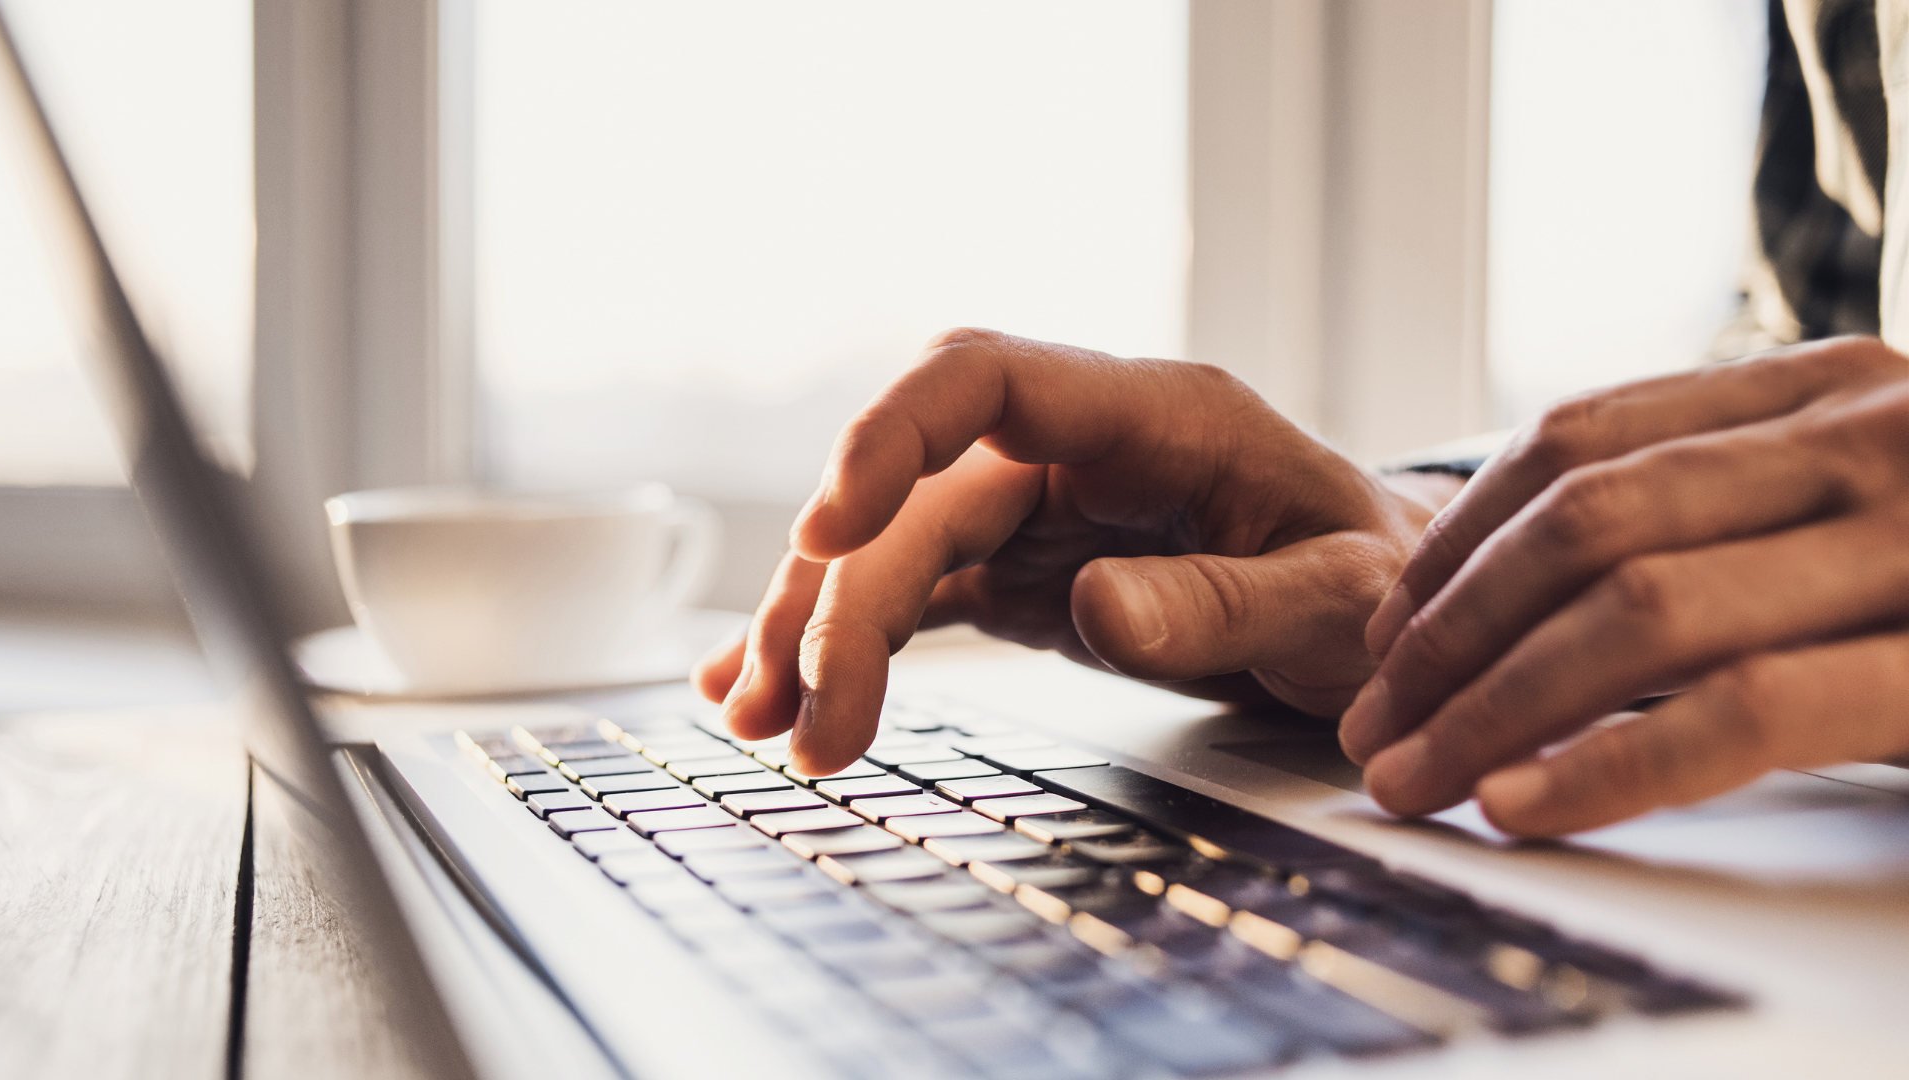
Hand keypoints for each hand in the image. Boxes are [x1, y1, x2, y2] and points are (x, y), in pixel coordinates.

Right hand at [691, 328, 1451, 773]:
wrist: (1386, 608)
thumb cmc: (1378, 581)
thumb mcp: (1339, 599)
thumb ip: (1225, 600)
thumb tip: (1096, 611)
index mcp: (1154, 415)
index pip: (984, 377)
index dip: (890, 436)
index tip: (830, 527)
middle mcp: (1074, 449)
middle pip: (914, 492)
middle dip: (839, 597)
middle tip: (804, 720)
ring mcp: (1038, 508)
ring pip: (892, 544)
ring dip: (815, 626)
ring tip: (762, 724)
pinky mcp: (1020, 569)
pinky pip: (911, 591)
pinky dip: (843, 640)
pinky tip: (774, 691)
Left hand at [1338, 336, 1908, 835]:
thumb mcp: (1865, 506)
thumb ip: (1733, 510)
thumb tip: (1528, 595)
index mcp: (1827, 387)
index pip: (1581, 438)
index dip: (1455, 538)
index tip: (1382, 631)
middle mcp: (1869, 435)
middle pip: (1585, 523)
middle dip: (1448, 634)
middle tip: (1372, 724)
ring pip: (1639, 610)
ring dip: (1492, 708)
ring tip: (1412, 777)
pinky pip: (1744, 711)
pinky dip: (1610, 765)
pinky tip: (1520, 804)